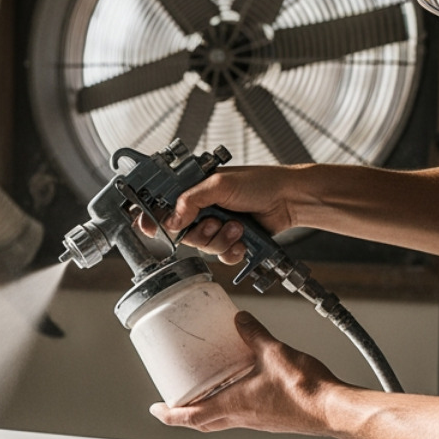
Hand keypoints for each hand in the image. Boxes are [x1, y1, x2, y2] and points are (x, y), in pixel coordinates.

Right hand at [138, 166, 306, 265]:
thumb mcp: (219, 184)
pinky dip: (232, 250)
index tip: (149, 228)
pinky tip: (242, 240)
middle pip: (182, 233)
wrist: (289, 199)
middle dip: (200, 231)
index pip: (164, 207)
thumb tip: (171, 220)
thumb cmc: (260, 182)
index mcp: (194, 191)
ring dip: (221, 239)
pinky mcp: (231, 241)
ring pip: (202, 246)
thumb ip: (190, 201)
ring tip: (237, 226)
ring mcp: (217, 226)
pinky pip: (220, 256)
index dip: (154, 218)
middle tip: (214, 221)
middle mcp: (202, 210)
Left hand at [150, 311, 344, 435]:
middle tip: (174, 402)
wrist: (334, 409)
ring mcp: (257, 422)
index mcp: (233, 406)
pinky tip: (239, 388)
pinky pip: (242, 415)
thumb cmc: (306, 391)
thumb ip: (253, 334)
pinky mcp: (271, 420)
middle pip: (203, 423)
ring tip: (202, 392)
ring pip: (222, 420)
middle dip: (184, 414)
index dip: (169, 414)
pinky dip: (231, 405)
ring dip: (207, 410)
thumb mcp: (273, 352)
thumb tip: (239, 320)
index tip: (156, 409)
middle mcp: (242, 418)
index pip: (190, 417)